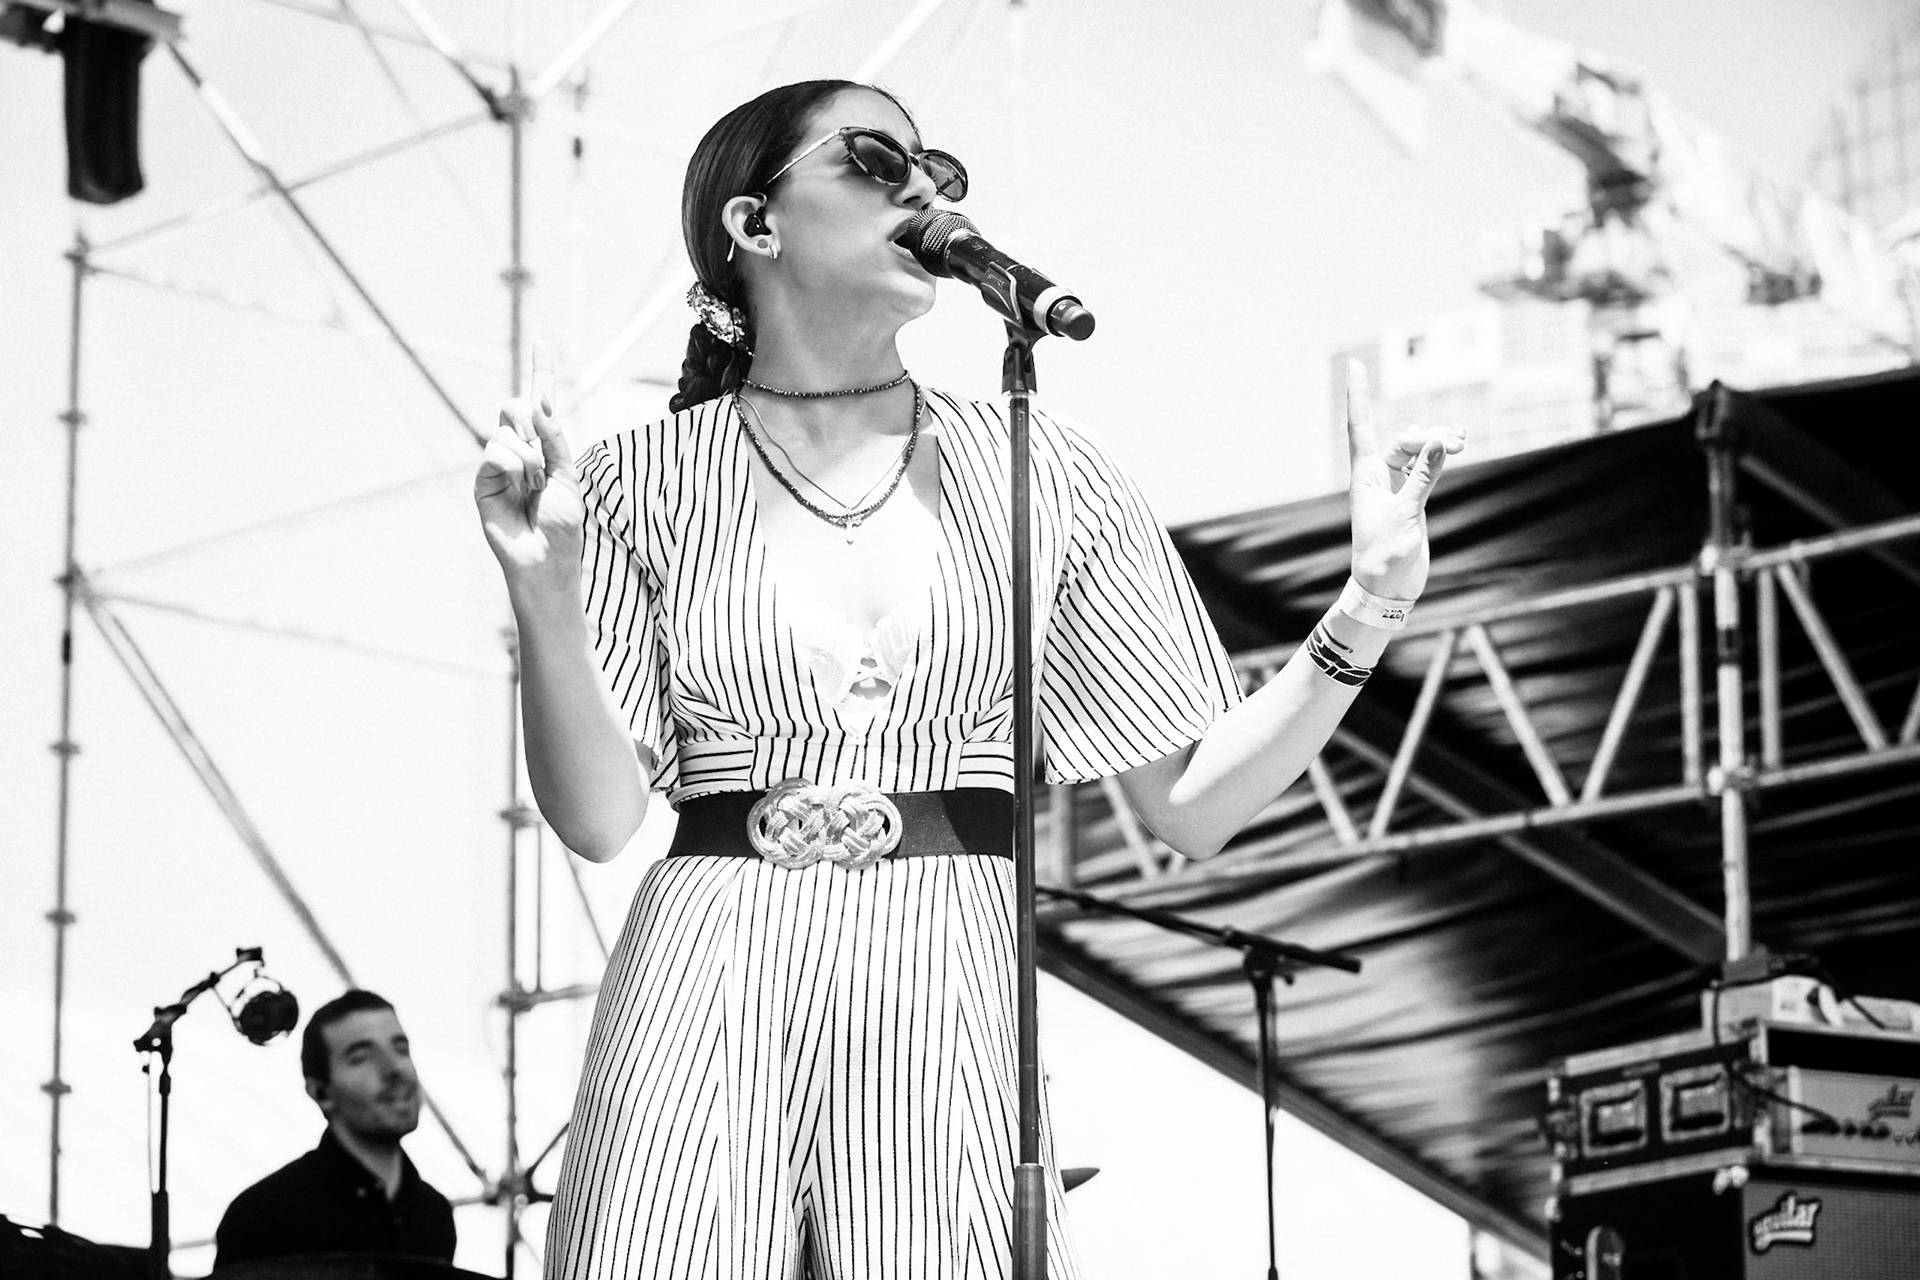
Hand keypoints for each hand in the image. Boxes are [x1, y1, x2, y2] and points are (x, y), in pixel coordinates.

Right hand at [476, 338, 582, 588]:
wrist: (546, 558)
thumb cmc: (562, 524)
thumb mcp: (567, 476)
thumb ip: (555, 439)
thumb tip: (538, 404)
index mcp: (546, 446)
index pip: (540, 401)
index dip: (541, 370)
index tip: (543, 340)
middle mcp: (520, 449)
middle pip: (514, 406)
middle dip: (528, 417)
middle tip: (541, 453)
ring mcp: (499, 464)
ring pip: (505, 431)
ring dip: (528, 457)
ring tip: (535, 487)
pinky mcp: (482, 481)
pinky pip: (494, 452)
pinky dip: (512, 466)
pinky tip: (520, 488)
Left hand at [1343, 360, 1463, 600]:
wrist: (1385, 589)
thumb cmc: (1384, 555)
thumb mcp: (1407, 513)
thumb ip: (1425, 477)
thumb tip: (1441, 441)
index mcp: (1364, 476)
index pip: (1361, 426)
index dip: (1359, 395)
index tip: (1354, 365)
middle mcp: (1376, 477)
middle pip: (1403, 440)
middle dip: (1430, 436)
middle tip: (1460, 441)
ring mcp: (1393, 487)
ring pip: (1416, 453)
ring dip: (1438, 444)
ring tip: (1463, 440)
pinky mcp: (1410, 499)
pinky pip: (1424, 468)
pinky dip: (1439, 457)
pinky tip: (1452, 446)